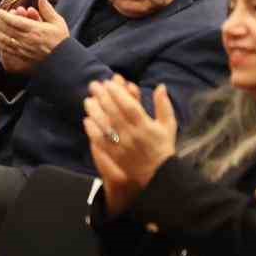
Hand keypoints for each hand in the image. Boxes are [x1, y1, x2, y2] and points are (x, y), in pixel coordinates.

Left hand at [0, 0, 68, 73]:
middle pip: (7, 29)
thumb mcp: (57, 22)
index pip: (15, 21)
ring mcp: (23, 48)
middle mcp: (27, 39)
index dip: (4, 16)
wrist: (63, 60)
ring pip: (4, 39)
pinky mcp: (21, 55)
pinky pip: (6, 49)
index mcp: (36, 29)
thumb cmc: (61, 40)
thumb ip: (47, 9)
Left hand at [82, 77, 176, 212]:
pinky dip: (93, 131)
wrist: (158, 173)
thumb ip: (163, 105)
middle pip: (115, 113)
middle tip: (94, 85)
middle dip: (103, 97)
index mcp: (147, 126)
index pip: (130, 107)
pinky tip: (87, 120)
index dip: (118, 94)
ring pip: (105, 126)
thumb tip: (160, 86)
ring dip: (95, 112)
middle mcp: (133, 135)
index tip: (109, 83)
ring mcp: (122, 146)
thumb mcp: (168, 124)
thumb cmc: (162, 146)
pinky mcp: (114, 155)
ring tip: (87, 100)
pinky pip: (101, 141)